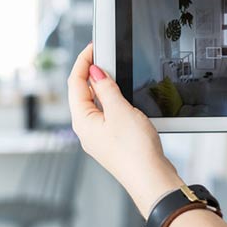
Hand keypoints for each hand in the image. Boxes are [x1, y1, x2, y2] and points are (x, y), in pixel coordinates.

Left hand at [68, 44, 183, 216]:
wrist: (151, 179)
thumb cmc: (135, 151)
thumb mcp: (120, 111)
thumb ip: (106, 88)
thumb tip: (94, 71)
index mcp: (82, 121)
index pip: (75, 83)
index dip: (82, 62)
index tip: (93, 47)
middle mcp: (86, 130)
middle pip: (82, 93)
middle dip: (91, 72)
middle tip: (104, 55)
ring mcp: (98, 137)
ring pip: (94, 104)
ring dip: (102, 86)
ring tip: (115, 72)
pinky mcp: (112, 141)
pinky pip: (106, 115)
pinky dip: (111, 100)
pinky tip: (122, 97)